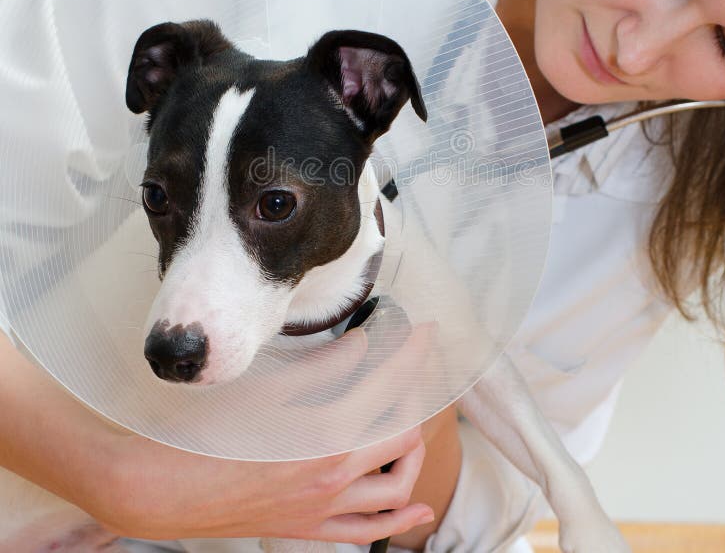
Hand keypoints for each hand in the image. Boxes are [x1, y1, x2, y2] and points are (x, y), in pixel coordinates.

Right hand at [0, 330, 432, 546]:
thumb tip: (363, 343)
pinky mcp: (309, 529)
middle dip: (416, 394)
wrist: (160, 489)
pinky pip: (368, 532)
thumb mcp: (267, 390)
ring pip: (397, 486)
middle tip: (412, 365)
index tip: (426, 330)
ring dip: (413, 449)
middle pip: (403, 432)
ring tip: (411, 419)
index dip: (412, 354)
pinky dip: (399, 520)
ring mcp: (324, 509)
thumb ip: (324, 367)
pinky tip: (418, 509)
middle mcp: (335, 477)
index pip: (389, 386)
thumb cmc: (207, 433)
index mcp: (326, 436)